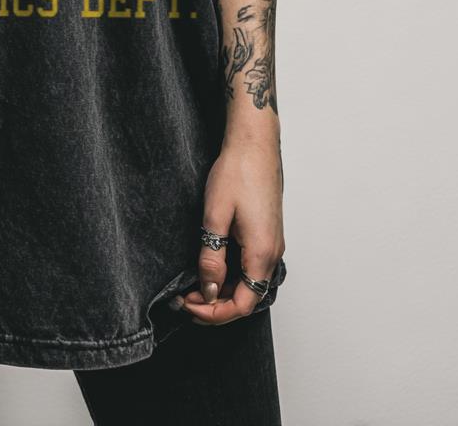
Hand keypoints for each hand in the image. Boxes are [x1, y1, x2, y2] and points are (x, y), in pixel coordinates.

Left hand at [178, 135, 283, 325]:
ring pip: (249, 283)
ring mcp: (272, 243)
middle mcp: (273, 253)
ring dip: (223, 290)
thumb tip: (209, 290)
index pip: (242, 304)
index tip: (188, 305)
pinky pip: (251, 266)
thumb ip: (212, 257)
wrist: (254, 144)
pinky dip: (231, 275)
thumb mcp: (215, 216)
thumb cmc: (237, 172)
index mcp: (262, 253)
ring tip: (193, 285)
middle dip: (215, 305)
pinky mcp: (267, 234)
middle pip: (247, 297)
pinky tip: (211, 267)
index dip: (214, 313)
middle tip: (184, 298)